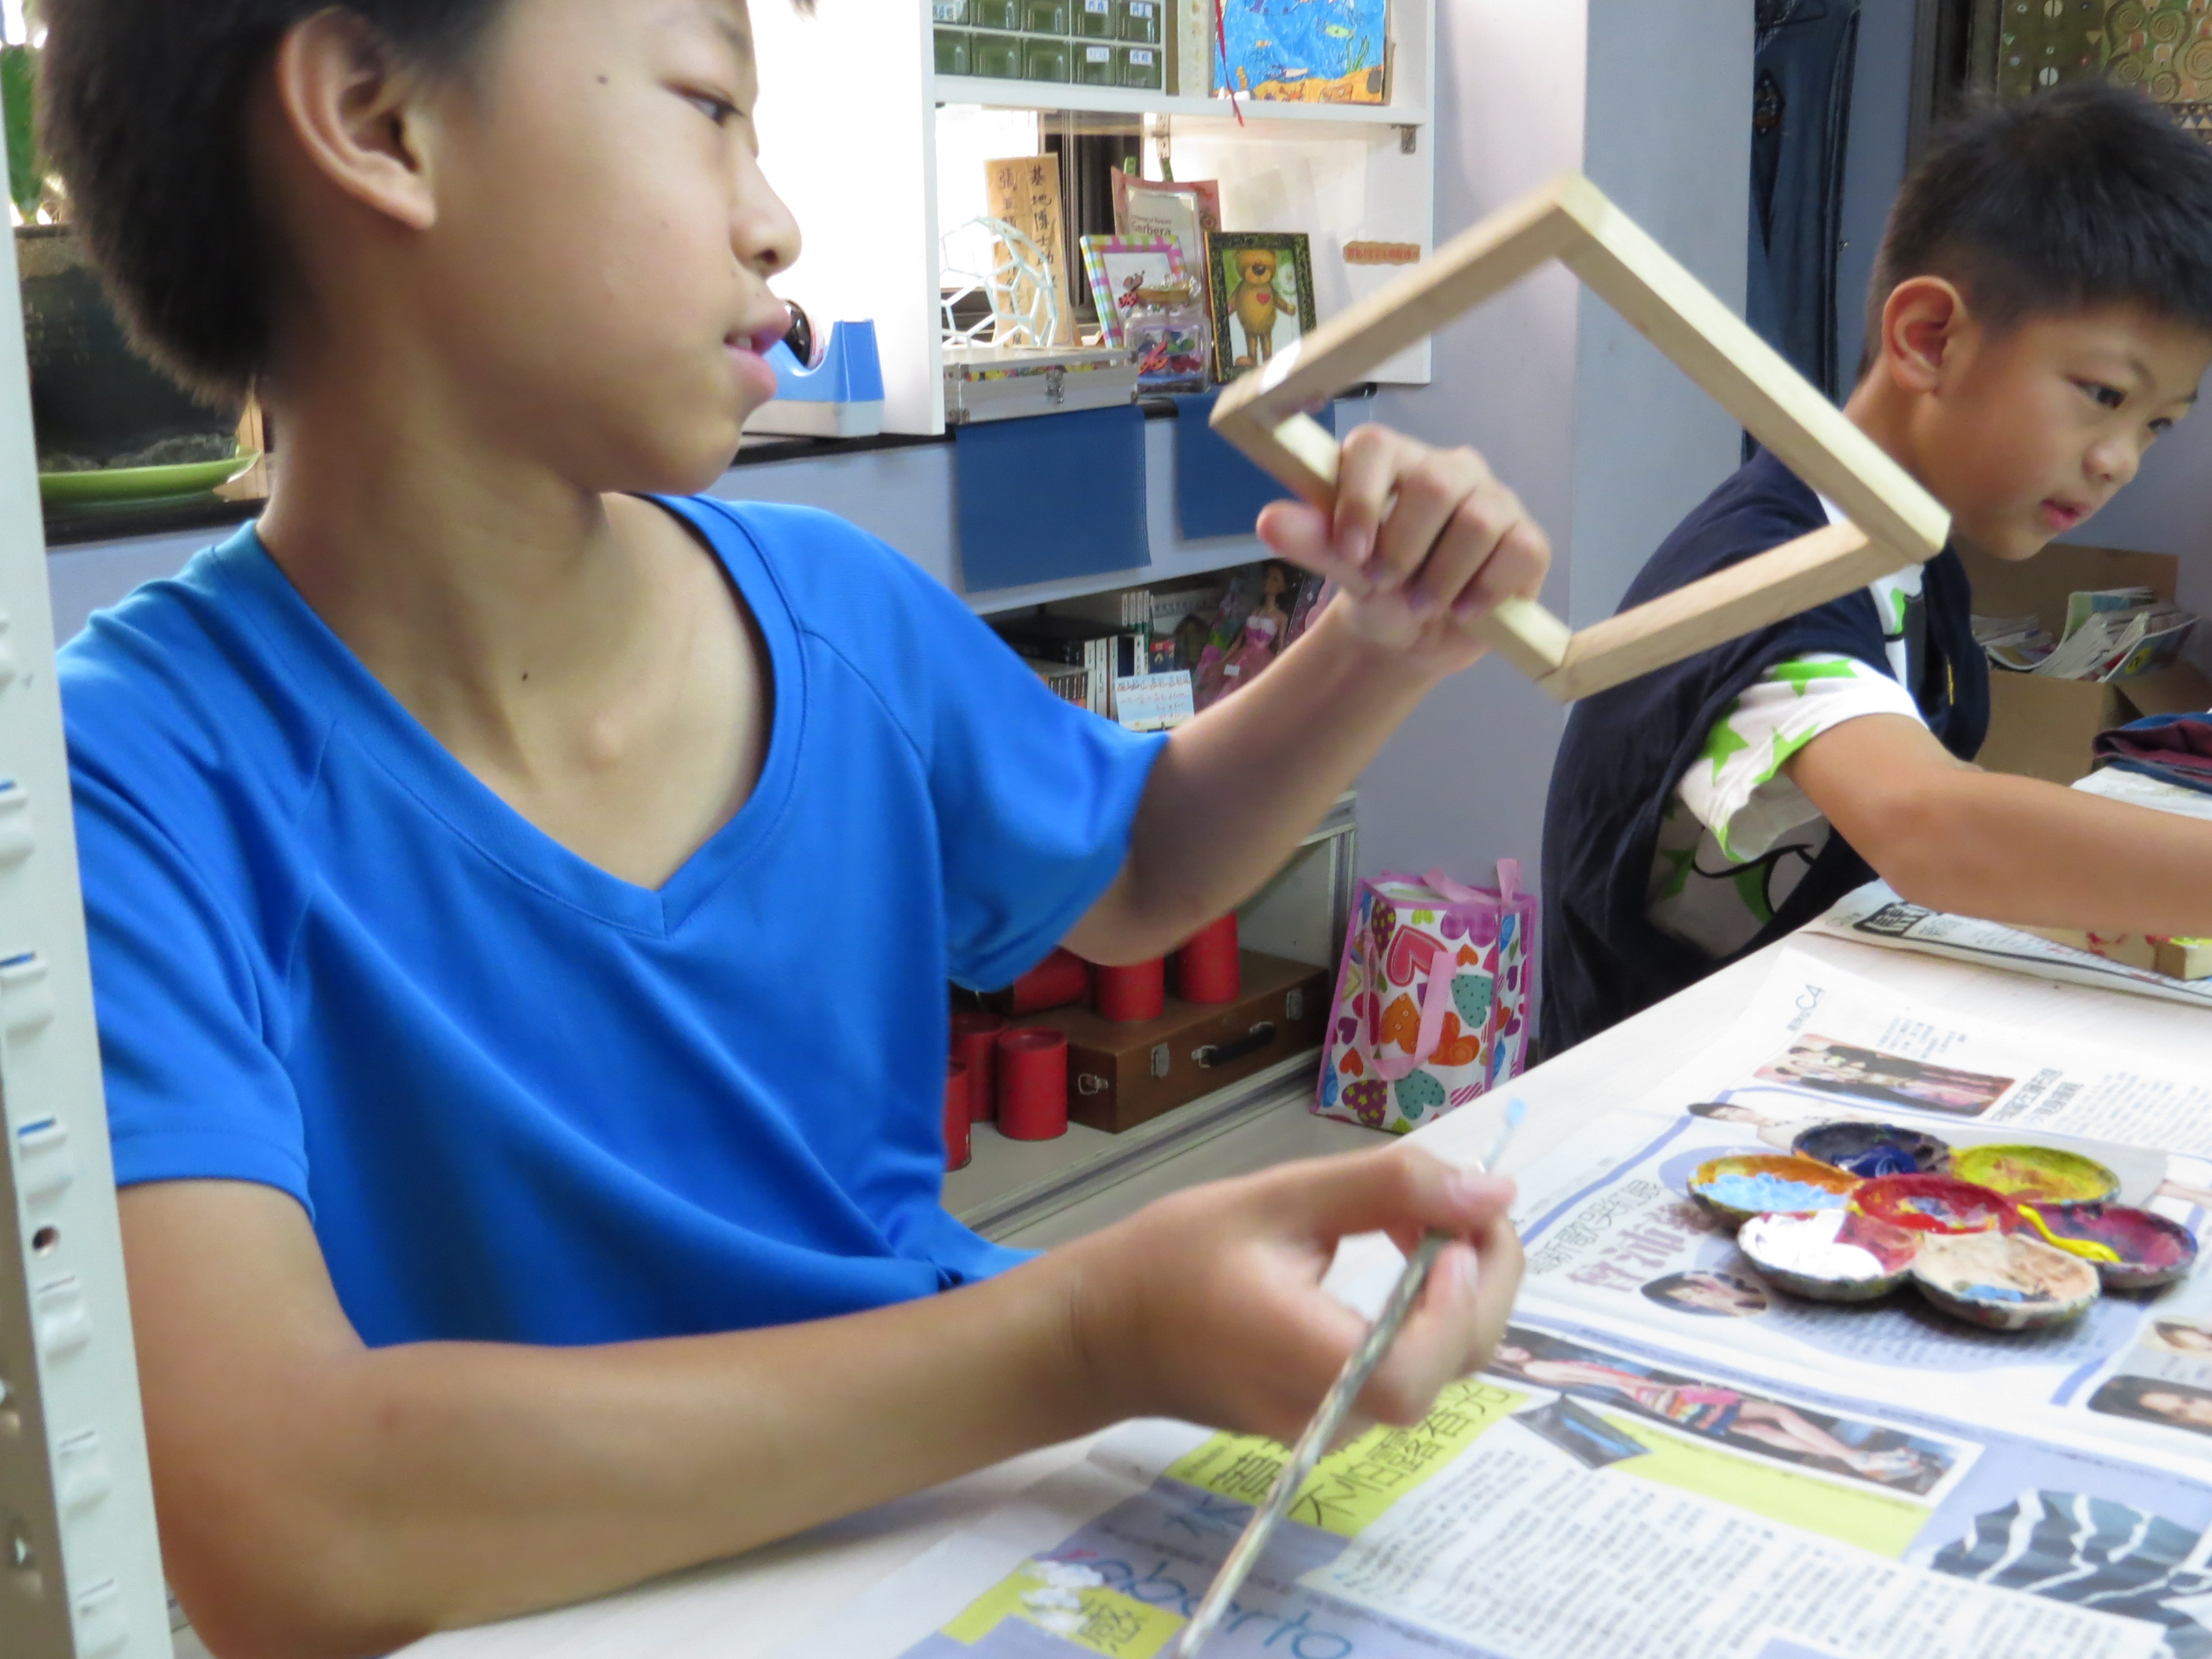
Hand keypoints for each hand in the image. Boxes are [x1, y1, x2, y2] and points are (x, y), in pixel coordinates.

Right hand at [1060, 1144, 1522, 1442]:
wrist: (1104, 1332)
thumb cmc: (1173, 1257)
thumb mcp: (1277, 1200)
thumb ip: (1387, 1190)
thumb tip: (1495, 1192)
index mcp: (1300, 1359)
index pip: (1412, 1372)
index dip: (1455, 1305)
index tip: (1453, 1229)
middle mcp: (1326, 1412)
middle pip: (1448, 1368)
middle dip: (1483, 1279)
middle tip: (1462, 1200)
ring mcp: (1333, 1426)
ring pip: (1440, 1370)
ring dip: (1461, 1291)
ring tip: (1425, 1218)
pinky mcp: (1335, 1419)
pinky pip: (1409, 1370)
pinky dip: (1428, 1313)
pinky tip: (1404, 1256)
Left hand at [1256, 424, 1550, 675]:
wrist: (1410, 636)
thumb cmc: (1374, 585)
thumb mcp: (1339, 567)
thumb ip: (1311, 540)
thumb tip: (1270, 520)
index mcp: (1393, 461)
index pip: (1375, 446)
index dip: (1360, 498)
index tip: (1350, 552)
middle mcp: (1449, 469)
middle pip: (1434, 486)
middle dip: (1405, 549)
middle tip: (1388, 585)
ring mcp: (1495, 500)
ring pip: (1479, 522)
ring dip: (1441, 579)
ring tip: (1422, 604)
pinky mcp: (1527, 539)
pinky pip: (1519, 552)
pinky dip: (1485, 591)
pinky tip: (1463, 610)